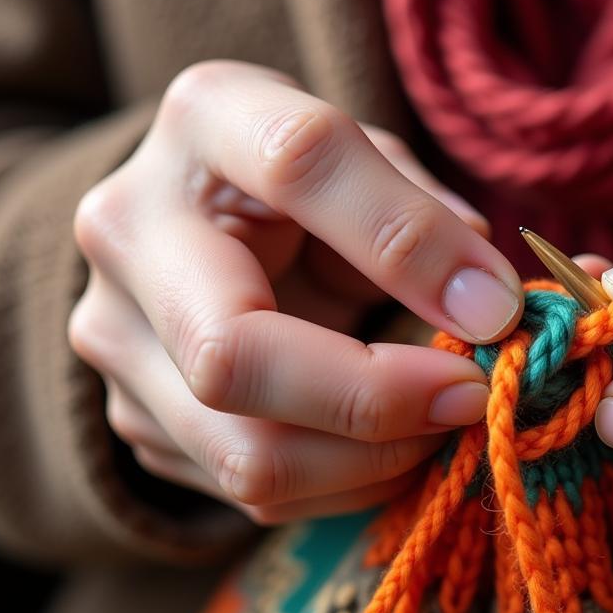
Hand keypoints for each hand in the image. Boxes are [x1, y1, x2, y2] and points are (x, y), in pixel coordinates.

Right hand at [68, 61, 523, 523]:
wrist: (217, 225)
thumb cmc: (318, 188)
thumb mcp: (378, 164)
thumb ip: (426, 216)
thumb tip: (488, 310)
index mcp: (208, 120)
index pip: (299, 163)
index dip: (409, 244)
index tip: (496, 311)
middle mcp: (132, 230)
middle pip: (233, 355)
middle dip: (376, 401)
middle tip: (470, 400)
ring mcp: (116, 338)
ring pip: (245, 455)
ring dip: (374, 462)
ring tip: (439, 429)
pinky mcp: (136, 418)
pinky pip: (255, 492)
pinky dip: (346, 485)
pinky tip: (388, 448)